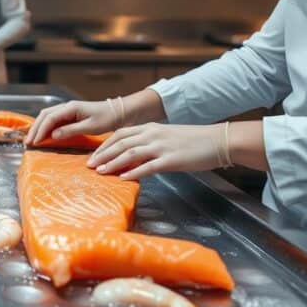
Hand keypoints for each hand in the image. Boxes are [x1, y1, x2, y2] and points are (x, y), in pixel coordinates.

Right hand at [24, 89, 166, 146]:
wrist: (117, 112)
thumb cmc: (107, 118)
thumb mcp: (91, 126)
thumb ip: (71, 130)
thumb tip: (53, 135)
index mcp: (71, 108)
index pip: (50, 118)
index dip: (40, 130)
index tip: (35, 142)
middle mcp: (66, 106)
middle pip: (44, 116)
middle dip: (35, 129)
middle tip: (28, 142)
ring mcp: (67, 110)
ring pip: (47, 116)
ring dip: (38, 127)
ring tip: (32, 140)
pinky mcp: (69, 115)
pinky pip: (53, 119)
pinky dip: (45, 127)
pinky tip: (42, 135)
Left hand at [88, 123, 227, 180]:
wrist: (217, 141)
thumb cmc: (192, 141)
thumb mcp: (165, 137)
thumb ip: (148, 143)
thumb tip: (131, 156)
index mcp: (150, 128)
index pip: (119, 134)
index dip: (104, 145)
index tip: (92, 155)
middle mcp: (152, 135)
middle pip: (120, 143)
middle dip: (102, 154)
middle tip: (89, 165)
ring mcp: (161, 147)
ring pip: (130, 153)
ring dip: (112, 163)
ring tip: (100, 172)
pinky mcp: (171, 160)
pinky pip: (148, 166)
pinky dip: (133, 172)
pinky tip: (123, 178)